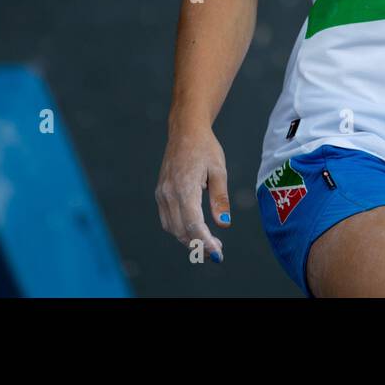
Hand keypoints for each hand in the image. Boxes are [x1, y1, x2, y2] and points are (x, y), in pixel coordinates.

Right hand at [155, 124, 231, 263]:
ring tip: (208, 243)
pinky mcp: (160, 193)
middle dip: (199, 245)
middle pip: (181, 230)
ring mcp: (162, 194)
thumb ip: (220, 199)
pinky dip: (180, 230)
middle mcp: (169, 193)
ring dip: (189, 240)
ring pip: (172, 228)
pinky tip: (194, 230)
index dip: (204, 241)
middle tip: (218, 250)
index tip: (217, 253)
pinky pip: (168, 219)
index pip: (193, 223)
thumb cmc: (205, 148)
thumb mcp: (219, 170)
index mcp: (184, 186)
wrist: (185, 131)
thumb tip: (224, 225)